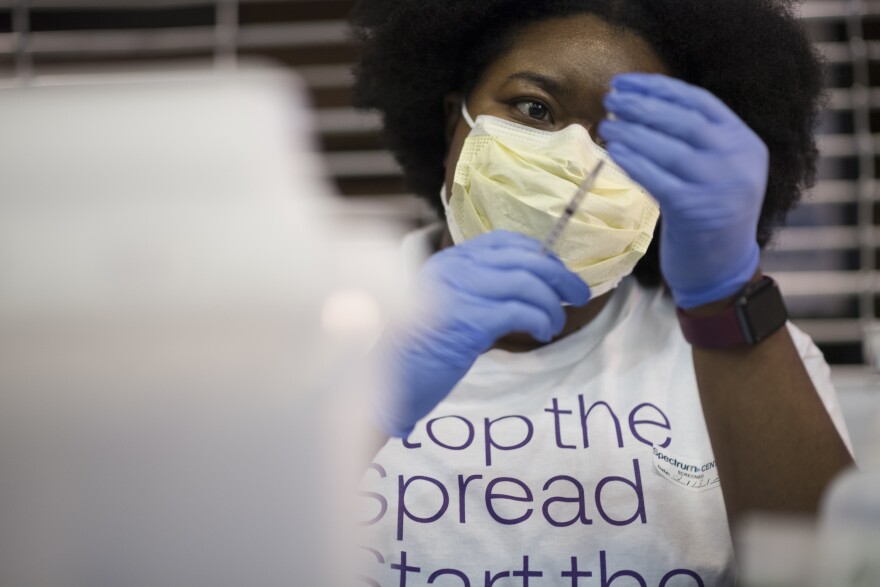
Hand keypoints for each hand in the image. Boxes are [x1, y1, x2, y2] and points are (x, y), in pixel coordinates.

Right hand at [373, 230, 590, 437]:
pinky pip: (521, 312)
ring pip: (528, 283)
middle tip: (578, 297)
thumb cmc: (423, 348)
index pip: (506, 241)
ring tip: (555, 324)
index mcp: (451, 261)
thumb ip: (481, 290)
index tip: (557, 276)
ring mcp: (461, 291)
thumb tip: (532, 287)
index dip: (540, 255)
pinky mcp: (469, 320)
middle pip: (525, 258)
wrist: (392, 379)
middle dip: (560, 277)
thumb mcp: (451, 307)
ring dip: (552, 305)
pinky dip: (541, 321)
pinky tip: (542, 334)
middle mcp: (455, 268)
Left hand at [599, 73, 766, 308]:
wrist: (722, 270)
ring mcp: (721, 186)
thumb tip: (640, 104)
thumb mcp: (716, 170)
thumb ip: (695, 140)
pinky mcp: (697, 211)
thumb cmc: (707, 215)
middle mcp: (739, 160)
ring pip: (670, 148)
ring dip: (632, 132)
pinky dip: (633, 162)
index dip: (659, 88)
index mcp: (745, 143)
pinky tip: (613, 152)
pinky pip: (658, 178)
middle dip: (642, 106)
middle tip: (610, 98)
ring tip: (605, 124)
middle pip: (684, 121)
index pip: (701, 102)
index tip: (626, 82)